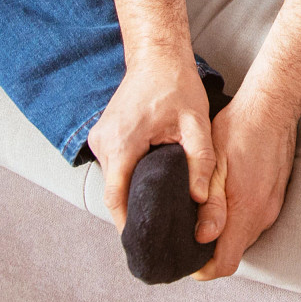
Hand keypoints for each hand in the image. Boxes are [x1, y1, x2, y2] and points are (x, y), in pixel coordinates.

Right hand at [87, 50, 219, 239]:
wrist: (156, 56)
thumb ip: (201, 161)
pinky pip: (114, 168)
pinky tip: (149, 192)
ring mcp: (99, 139)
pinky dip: (128, 181)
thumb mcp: (196, 122)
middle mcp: (104, 142)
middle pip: (113, 192)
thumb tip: (200, 198)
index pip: (116, 197)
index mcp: (123, 142)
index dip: (127, 224)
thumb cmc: (177, 86)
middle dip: (132, 214)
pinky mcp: (104, 136)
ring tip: (155, 218)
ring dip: (130, 197)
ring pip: (113, 181)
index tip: (141, 245)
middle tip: (155, 237)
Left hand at [192, 91, 297, 279]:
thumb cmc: (239, 130)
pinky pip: (252, 219)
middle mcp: (263, 215)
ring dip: (223, 233)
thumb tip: (203, 238)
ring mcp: (272, 206)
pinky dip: (236, 219)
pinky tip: (222, 198)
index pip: (225, 264)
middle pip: (234, 252)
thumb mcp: (215, 165)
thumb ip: (211, 205)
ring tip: (200, 214)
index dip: (203, 270)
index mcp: (245, 211)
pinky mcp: (275, 196)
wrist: (272, 107)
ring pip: (243, 235)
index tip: (185, 259)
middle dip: (209, 251)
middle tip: (185, 233)